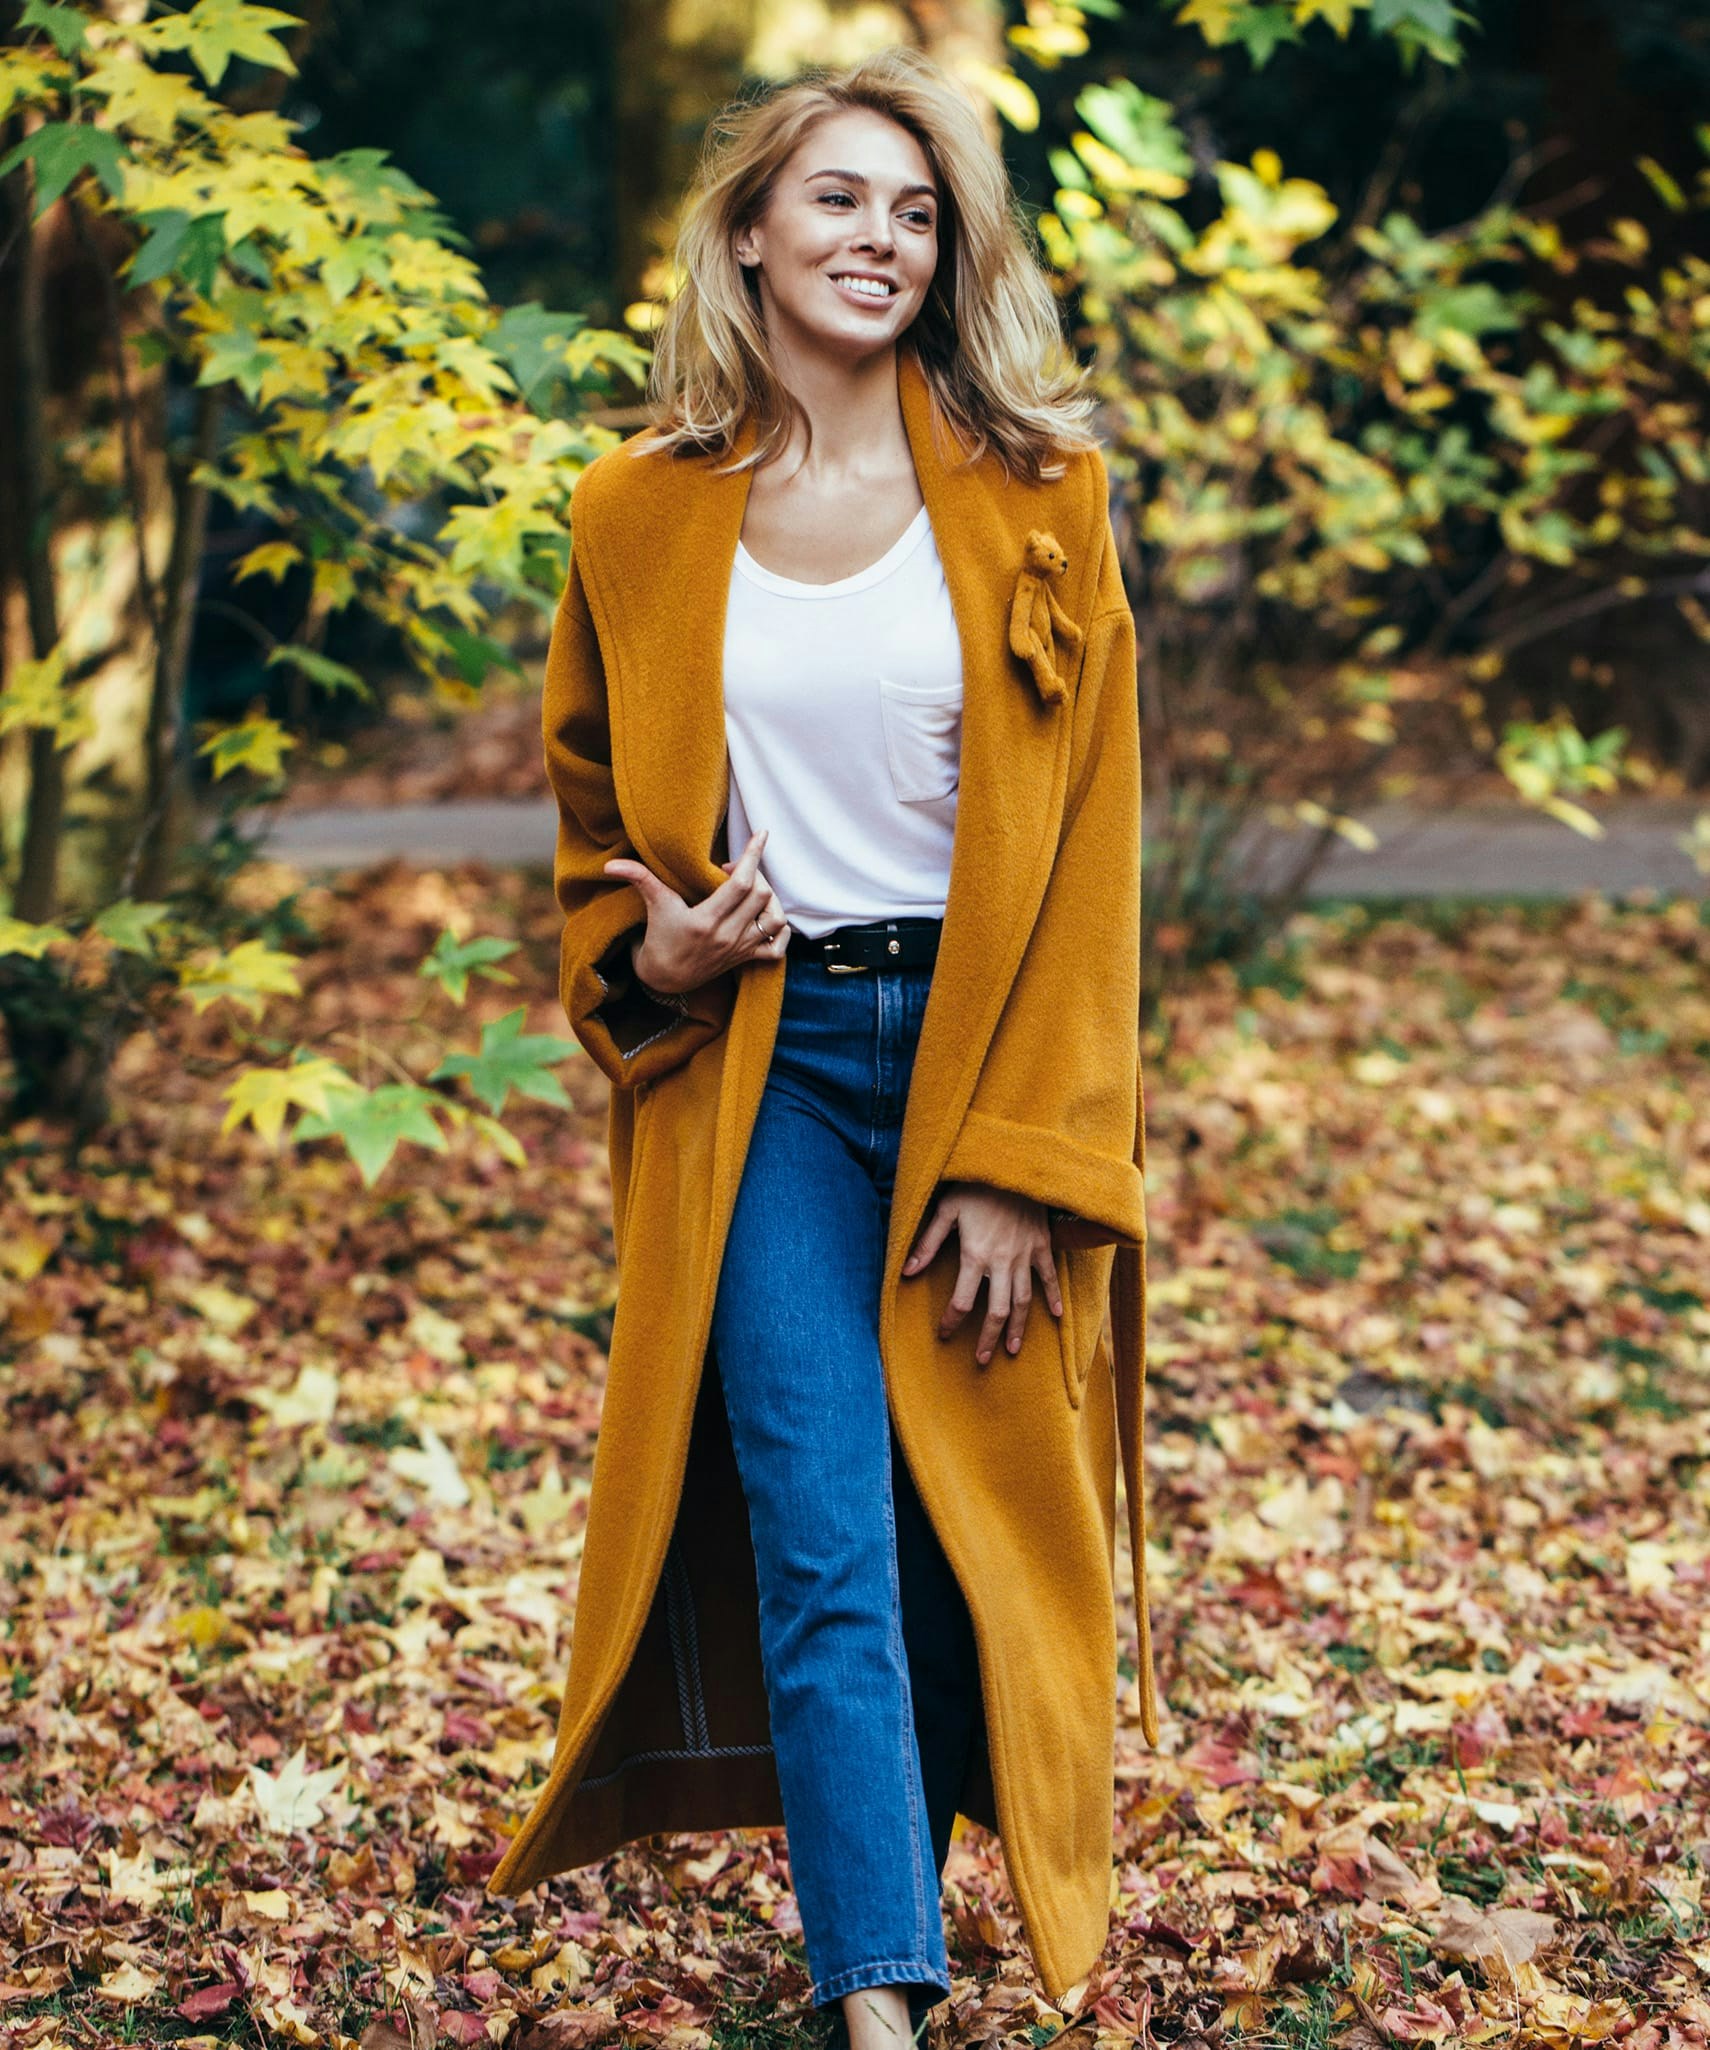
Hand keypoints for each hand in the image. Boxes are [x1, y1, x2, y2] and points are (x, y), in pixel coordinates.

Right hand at [603, 829, 788, 994]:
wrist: (665, 979)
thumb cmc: (660, 938)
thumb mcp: (653, 906)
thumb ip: (639, 879)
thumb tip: (611, 865)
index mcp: (705, 920)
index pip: (741, 883)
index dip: (753, 855)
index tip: (761, 835)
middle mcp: (728, 936)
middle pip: (762, 896)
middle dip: (756, 873)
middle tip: (736, 869)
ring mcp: (740, 949)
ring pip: (775, 919)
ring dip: (770, 899)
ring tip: (753, 889)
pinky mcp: (746, 959)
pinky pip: (777, 948)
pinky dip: (779, 930)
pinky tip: (766, 915)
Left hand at [901, 1180, 1062, 1363]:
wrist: (1013, 1165)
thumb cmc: (974, 1186)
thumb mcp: (945, 1210)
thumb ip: (928, 1243)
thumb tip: (907, 1273)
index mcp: (975, 1254)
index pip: (961, 1301)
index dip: (952, 1321)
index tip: (944, 1334)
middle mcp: (1002, 1261)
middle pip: (996, 1310)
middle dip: (987, 1338)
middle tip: (982, 1359)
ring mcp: (1026, 1255)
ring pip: (1023, 1301)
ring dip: (1018, 1328)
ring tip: (1011, 1349)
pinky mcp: (1042, 1246)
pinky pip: (1049, 1277)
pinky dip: (1053, 1297)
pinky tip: (1056, 1316)